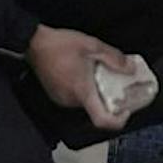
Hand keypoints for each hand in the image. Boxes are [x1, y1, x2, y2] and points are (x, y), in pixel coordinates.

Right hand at [26, 24, 142, 128]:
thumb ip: (113, 58)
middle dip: (107, 98)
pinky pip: (73, 98)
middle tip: (114, 83)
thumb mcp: (91, 45)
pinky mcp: (55, 95)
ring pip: (85, 103)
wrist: (32, 42)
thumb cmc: (58, 44)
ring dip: (93, 93)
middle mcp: (71, 100)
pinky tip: (81, 74)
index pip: (103, 120)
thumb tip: (130, 68)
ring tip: (95, 74)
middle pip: (95, 110)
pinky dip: (81, 90)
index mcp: (82, 91)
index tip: (126, 111)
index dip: (118, 120)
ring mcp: (62, 99)